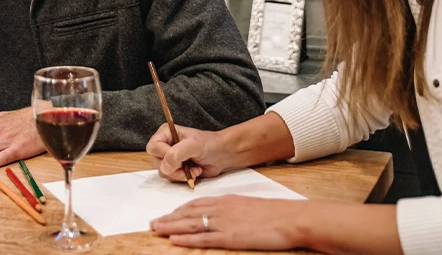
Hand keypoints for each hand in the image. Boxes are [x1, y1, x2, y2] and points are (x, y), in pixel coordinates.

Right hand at [146, 124, 231, 181]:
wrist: (221, 155)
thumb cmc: (209, 144)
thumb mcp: (193, 145)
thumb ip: (176, 154)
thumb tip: (164, 167)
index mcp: (165, 134)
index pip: (153, 147)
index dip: (164, 155)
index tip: (180, 157)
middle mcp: (165, 145)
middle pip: (157, 162)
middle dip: (174, 167)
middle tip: (187, 164)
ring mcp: (170, 159)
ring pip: (164, 172)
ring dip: (180, 174)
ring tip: (194, 168)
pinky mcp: (176, 170)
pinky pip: (172, 179)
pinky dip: (184, 178)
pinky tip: (194, 172)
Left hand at [150, 196, 303, 250]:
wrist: (288, 218)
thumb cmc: (273, 214)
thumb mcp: (247, 205)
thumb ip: (231, 209)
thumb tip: (221, 214)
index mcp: (225, 200)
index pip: (195, 203)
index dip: (178, 210)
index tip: (167, 214)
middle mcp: (220, 209)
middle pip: (188, 213)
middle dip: (169, 218)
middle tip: (153, 223)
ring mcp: (223, 222)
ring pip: (190, 224)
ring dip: (171, 226)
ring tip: (156, 229)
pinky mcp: (229, 237)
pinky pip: (203, 238)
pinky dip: (187, 239)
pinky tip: (174, 239)